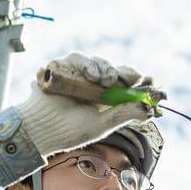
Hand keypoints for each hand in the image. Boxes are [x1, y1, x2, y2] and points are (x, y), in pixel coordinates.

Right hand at [14, 52, 159, 156]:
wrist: (40, 129)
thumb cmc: (69, 131)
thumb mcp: (101, 125)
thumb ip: (123, 115)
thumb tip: (150, 110)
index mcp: (104, 98)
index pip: (125, 84)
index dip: (138, 81)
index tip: (150, 81)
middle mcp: (92, 85)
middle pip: (113, 70)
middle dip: (122, 73)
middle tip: (129, 78)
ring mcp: (77, 75)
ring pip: (97, 62)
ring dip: (104, 68)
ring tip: (104, 80)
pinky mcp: (62, 67)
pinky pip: (77, 58)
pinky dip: (85, 64)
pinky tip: (89, 75)